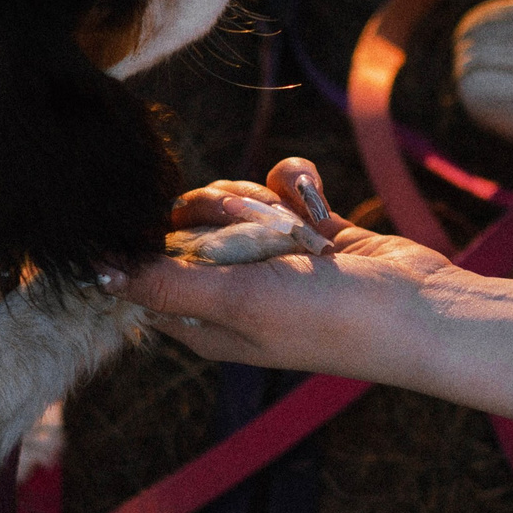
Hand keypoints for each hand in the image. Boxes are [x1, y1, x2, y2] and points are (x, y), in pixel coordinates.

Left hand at [107, 159, 512, 418]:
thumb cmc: (326, 320)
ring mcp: (272, 259)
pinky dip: (298, 188)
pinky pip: (281, 188)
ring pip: (235, 199)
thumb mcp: (235, 301)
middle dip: (221, 213)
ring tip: (298, 228)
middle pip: (188, 224)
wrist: (419, 311)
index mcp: (204, 323)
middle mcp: (233, 291)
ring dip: (263, 201)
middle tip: (258, 231)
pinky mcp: (308, 230)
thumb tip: (93, 270)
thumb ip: (162, 282)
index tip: (178, 228)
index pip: (147, 274)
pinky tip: (317, 205)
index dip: (153, 243)